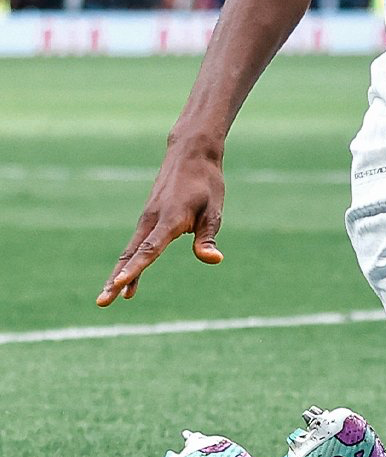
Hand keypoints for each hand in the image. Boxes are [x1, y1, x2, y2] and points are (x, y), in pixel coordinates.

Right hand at [98, 141, 224, 305]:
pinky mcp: (148, 217)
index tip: (119, 284)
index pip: (150, 249)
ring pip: (130, 250)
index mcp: (171, 218)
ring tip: (107, 297)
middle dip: (116, 279)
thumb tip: (213, 259)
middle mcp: (153, 219)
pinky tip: (126, 279)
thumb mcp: (214, 210)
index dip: (136, 268)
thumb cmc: (206, 183)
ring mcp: (147, 218)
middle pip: (131, 254)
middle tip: (101, 302)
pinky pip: (136, 243)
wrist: (191, 154)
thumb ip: (207, 237)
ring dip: (119, 273)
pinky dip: (129, 261)